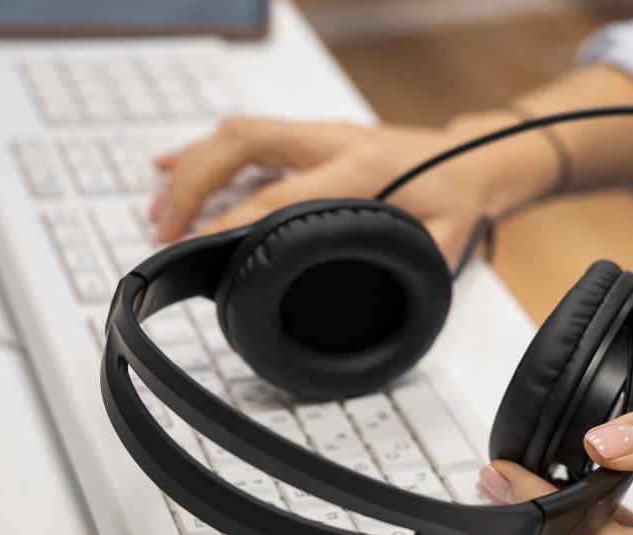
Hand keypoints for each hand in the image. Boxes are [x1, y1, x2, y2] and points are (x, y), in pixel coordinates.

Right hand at [148, 115, 555, 266]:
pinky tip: (169, 166)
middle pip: (243, 145)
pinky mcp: (309, 138)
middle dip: (194, 185)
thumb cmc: (459, 197)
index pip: (282, 194)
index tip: (203, 247)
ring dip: (190, 167)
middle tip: (166, 229)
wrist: (475, 158)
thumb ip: (411, 268)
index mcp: (362, 169)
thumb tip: (375, 303)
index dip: (235, 219)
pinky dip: (203, 152)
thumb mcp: (446, 242)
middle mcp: (332, 143)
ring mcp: (318, 135)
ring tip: (157, 209)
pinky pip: (246, 135)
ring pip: (238, 134)